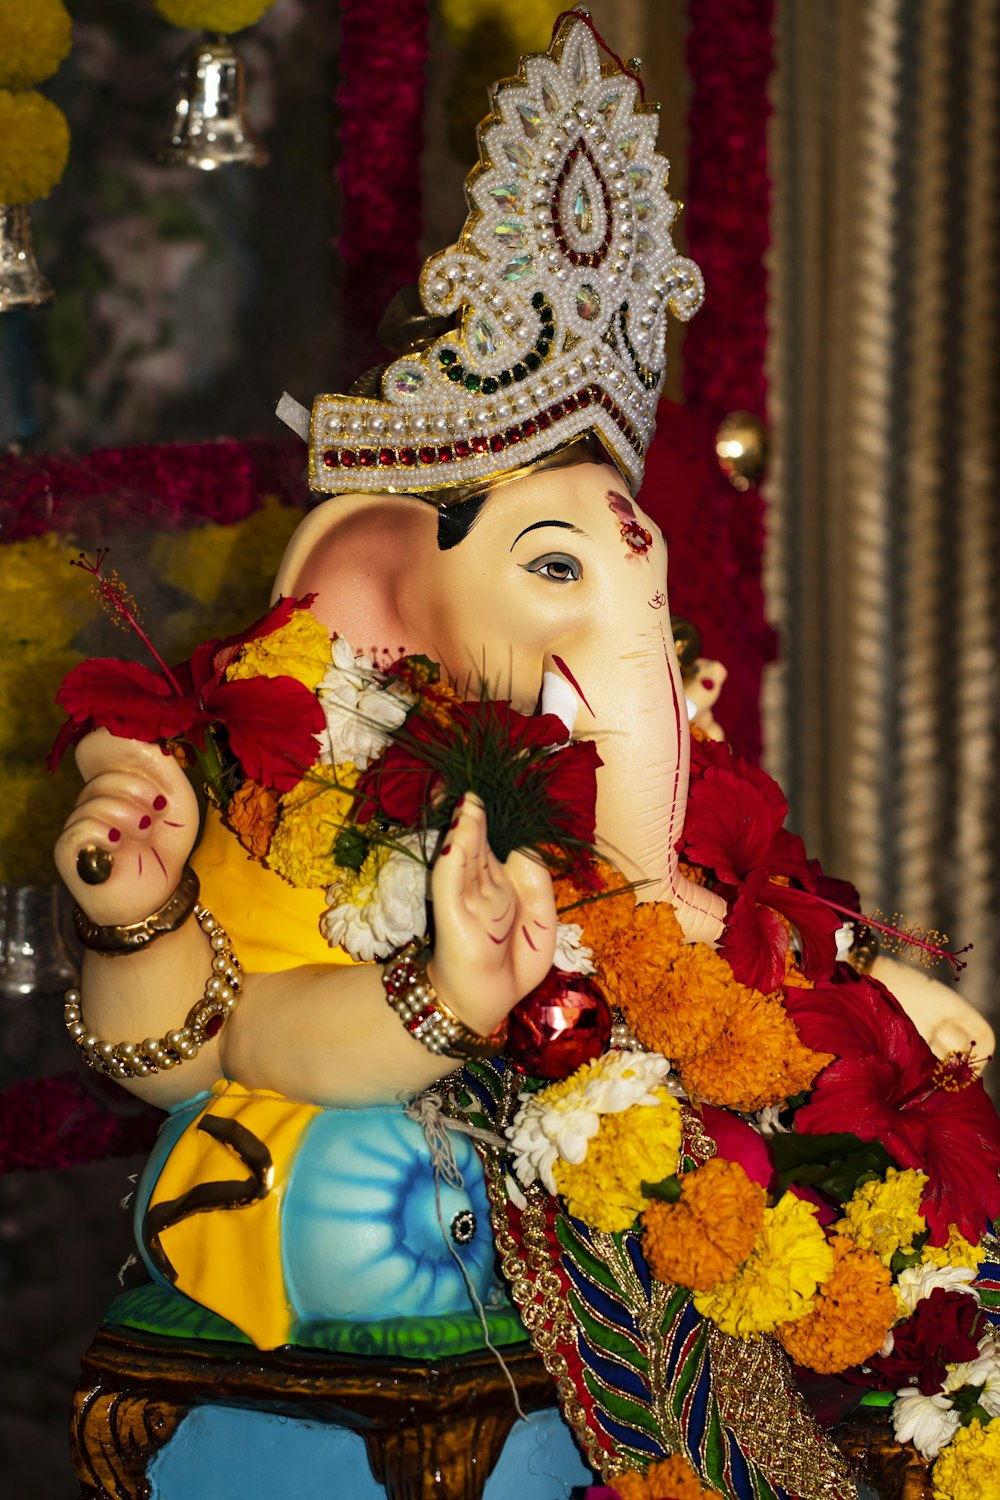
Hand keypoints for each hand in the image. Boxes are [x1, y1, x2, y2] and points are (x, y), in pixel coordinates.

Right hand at [54, 729, 199, 925]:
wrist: (158, 892)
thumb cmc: (166, 843)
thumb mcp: (177, 799)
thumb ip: (163, 766)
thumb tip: (144, 738)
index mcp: (115, 781)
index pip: (100, 746)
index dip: (121, 748)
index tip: (152, 765)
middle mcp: (92, 798)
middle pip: (104, 776)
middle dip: (140, 791)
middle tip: (158, 813)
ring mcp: (78, 822)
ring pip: (94, 801)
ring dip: (130, 816)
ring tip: (144, 833)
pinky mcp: (69, 849)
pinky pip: (83, 827)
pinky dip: (108, 834)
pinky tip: (120, 846)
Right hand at [428, 794, 556, 1035]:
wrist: (487, 1002)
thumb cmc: (512, 964)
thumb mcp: (542, 920)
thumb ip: (538, 883)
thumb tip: (524, 848)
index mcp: (502, 883)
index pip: (499, 843)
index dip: (498, 819)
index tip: (499, 791)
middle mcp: (481, 884)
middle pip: (479, 840)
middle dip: (476, 812)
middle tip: (471, 783)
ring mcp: (464, 895)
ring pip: (466, 851)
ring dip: (466, 823)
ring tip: (468, 796)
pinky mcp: (450, 909)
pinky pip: (451, 875)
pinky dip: (457, 850)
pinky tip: (462, 829)